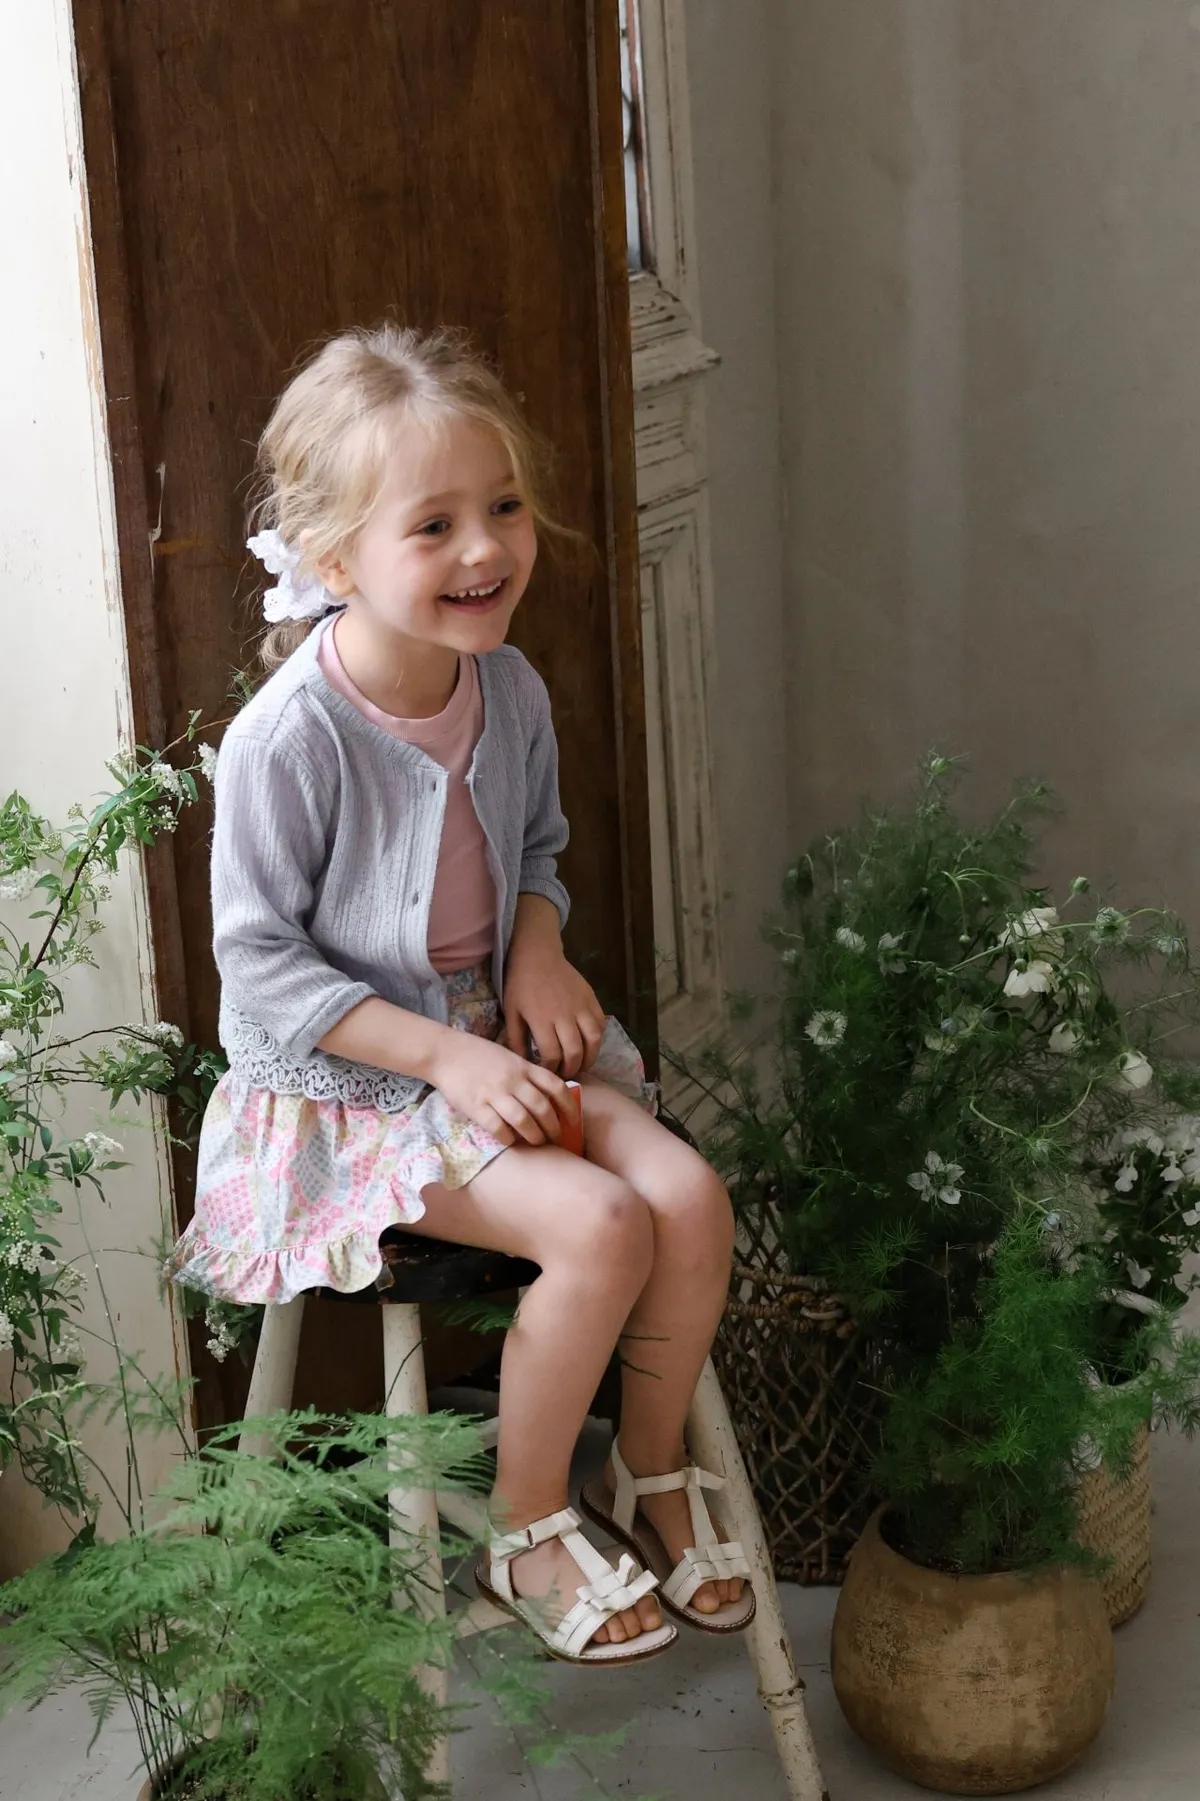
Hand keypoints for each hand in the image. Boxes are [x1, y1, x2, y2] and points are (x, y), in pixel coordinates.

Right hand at [428, 1029, 569, 1147]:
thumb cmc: (479, 1055)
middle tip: (556, 1138)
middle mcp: (512, 1080)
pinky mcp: (475, 1106)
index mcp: (523, 1066)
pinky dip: (508, 1138)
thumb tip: (548, 1096)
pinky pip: (497, 1127)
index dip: (569, 1106)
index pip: (556, 1086)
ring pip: (523, 1120)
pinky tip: (510, 1142)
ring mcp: (494, 1093)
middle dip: (553, 1127)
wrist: (446, 1052)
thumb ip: (528, 1074)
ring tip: (537, 1143)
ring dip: (534, 1136)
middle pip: (542, 1107)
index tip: (573, 1120)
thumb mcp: (509, 1057)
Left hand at [504, 943, 605, 1078]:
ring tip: (582, 1065)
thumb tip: (524, 1064)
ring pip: (594, 1040)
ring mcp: (581, 1006)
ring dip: (589, 1058)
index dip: (551, 1070)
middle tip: (566, 1075)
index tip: (548, 1074)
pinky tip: (589, 1044)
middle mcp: (564, 1015)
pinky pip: (600, 1024)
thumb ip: (516, 1040)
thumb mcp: (511, 1013)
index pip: (552, 1055)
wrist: (538, 955)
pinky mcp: (591, 998)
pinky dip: (597, 1039)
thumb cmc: (521, 985)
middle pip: (575, 1052)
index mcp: (541, 1020)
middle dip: (571, 1069)